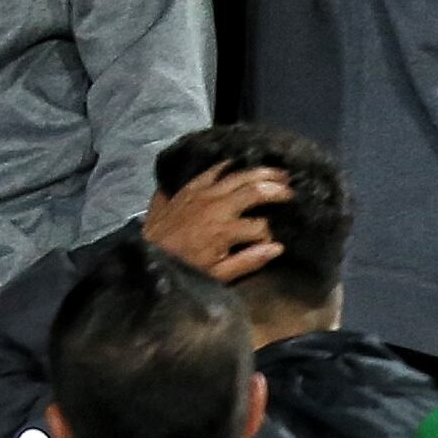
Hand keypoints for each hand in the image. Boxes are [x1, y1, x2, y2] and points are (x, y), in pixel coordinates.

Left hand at [140, 159, 292, 288]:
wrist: (146, 253)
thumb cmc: (183, 267)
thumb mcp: (217, 274)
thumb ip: (248, 261)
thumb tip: (278, 247)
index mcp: (225, 230)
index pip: (261, 227)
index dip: (270, 233)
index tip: (271, 240)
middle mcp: (215, 206)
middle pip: (254, 191)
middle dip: (276, 190)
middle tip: (292, 190)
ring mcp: (201, 193)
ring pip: (236, 176)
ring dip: (259, 172)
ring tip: (278, 171)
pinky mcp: (188, 188)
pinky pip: (211, 171)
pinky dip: (227, 166)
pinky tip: (238, 163)